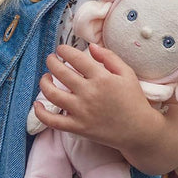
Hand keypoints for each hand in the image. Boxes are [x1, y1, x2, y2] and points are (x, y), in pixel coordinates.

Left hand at [34, 43, 151, 148]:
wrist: (139, 131)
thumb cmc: (134, 100)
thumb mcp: (127, 73)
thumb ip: (109, 57)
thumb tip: (90, 46)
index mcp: (101, 78)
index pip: (75, 58)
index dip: (64, 50)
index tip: (61, 49)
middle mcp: (88, 93)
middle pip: (60, 72)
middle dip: (51, 61)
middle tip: (51, 59)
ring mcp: (81, 111)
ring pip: (51, 94)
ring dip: (44, 82)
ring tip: (46, 77)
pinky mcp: (77, 127)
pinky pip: (52, 121)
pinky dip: (41, 112)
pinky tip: (37, 104)